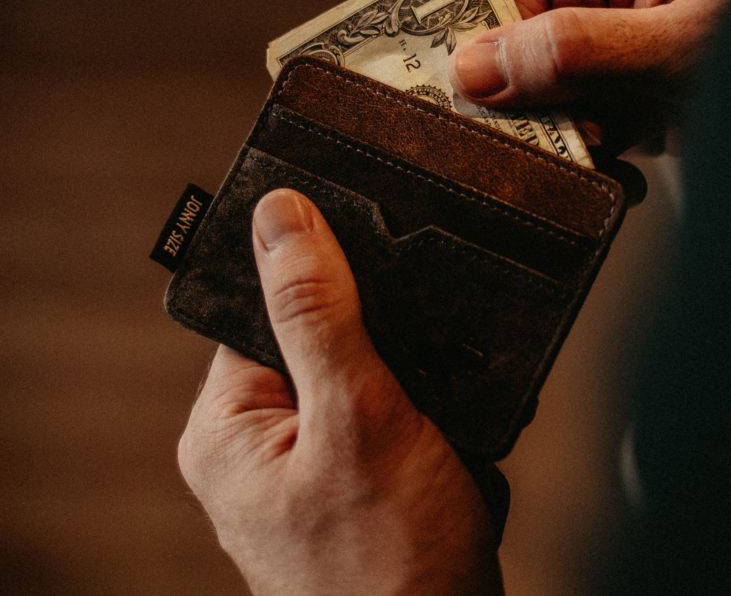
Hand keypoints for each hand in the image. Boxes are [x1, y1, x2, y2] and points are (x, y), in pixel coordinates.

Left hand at [178, 189, 502, 594]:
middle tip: (423, 395)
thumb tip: (281, 216)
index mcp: (230, 427)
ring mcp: (316, 469)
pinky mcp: (363, 484)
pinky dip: (439, 429)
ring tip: (443, 443)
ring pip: (380, 380)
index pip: (267, 308)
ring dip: (427, 396)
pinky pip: (403, 421)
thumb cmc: (390, 566)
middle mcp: (264, 446)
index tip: (382, 278)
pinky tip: (453, 458)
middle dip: (396, 357)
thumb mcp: (358, 417)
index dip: (328, 283)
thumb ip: (318, 313)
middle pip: (332, 341)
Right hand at [450, 0, 730, 152]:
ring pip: (537, 103)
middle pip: (509, 60)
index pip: (490, 8)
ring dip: (574, 143)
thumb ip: (574, 51)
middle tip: (592, 141)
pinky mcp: (618, 84)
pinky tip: (631, 164)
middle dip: (539, 114)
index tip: (525, 121)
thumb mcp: (673, 47)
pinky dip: (600, 154)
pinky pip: (574, 123)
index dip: (494, 69)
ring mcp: (600, 40)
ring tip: (623, 152)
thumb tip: (471, 66)